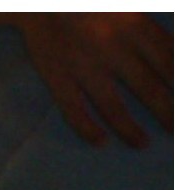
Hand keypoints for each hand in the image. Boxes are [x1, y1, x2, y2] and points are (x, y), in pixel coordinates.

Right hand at [17, 14, 171, 145]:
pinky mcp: (58, 77)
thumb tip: (169, 50)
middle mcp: (113, 47)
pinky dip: (86, 128)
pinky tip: (100, 141)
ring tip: (143, 143)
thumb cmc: (90, 1)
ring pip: (112, 105)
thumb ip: (146, 21)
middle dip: (167, 110)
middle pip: (147, 86)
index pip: (168, 58)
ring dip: (130, 128)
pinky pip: (73, 109)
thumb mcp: (128, 3)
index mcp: (134, 23)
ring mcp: (84, 66)